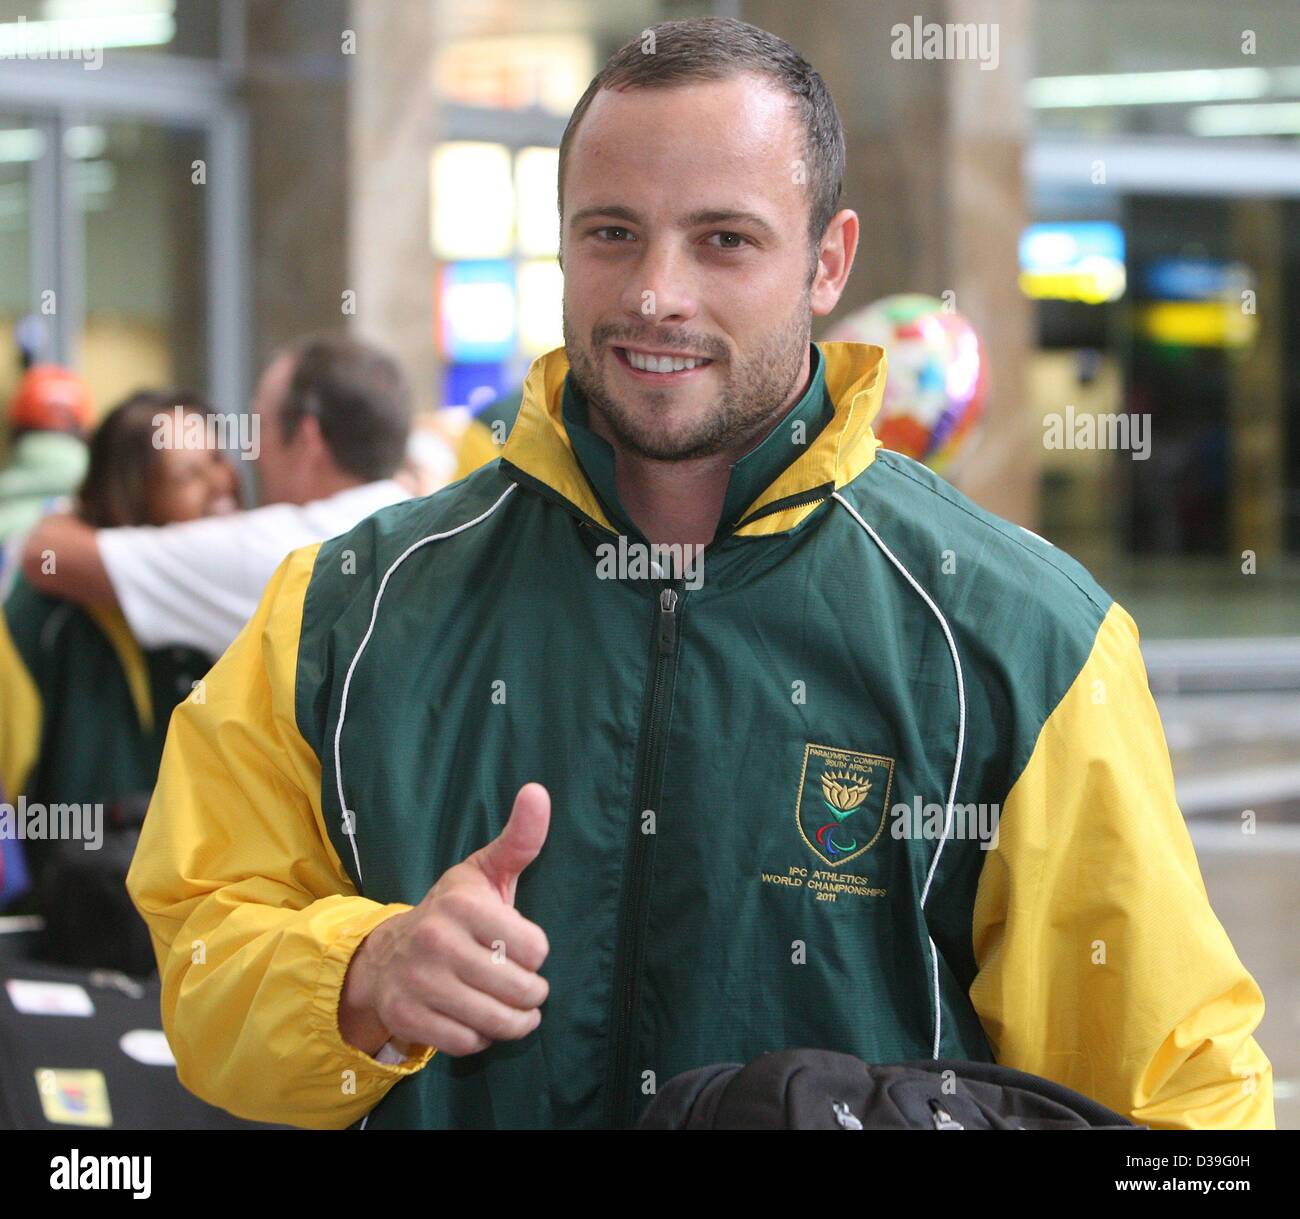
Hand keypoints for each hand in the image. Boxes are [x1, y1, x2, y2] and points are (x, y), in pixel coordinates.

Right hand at [339, 783, 550, 1057]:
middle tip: (527, 987)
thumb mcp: (486, 872)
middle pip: (519, 989)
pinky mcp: (407, 1017)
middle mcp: (435, 941)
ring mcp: (417, 981)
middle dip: (532, 993)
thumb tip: (538, 791)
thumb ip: (520, 839)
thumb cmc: (455, 912)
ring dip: (515, 1022)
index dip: (535, 952)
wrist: (388, 952)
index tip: (521, 947)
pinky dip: (479, 1038)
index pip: (534, 948)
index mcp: (461, 904)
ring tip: (517, 1011)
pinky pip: (466, 1042)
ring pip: (495, 1021)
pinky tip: (477, 1019)